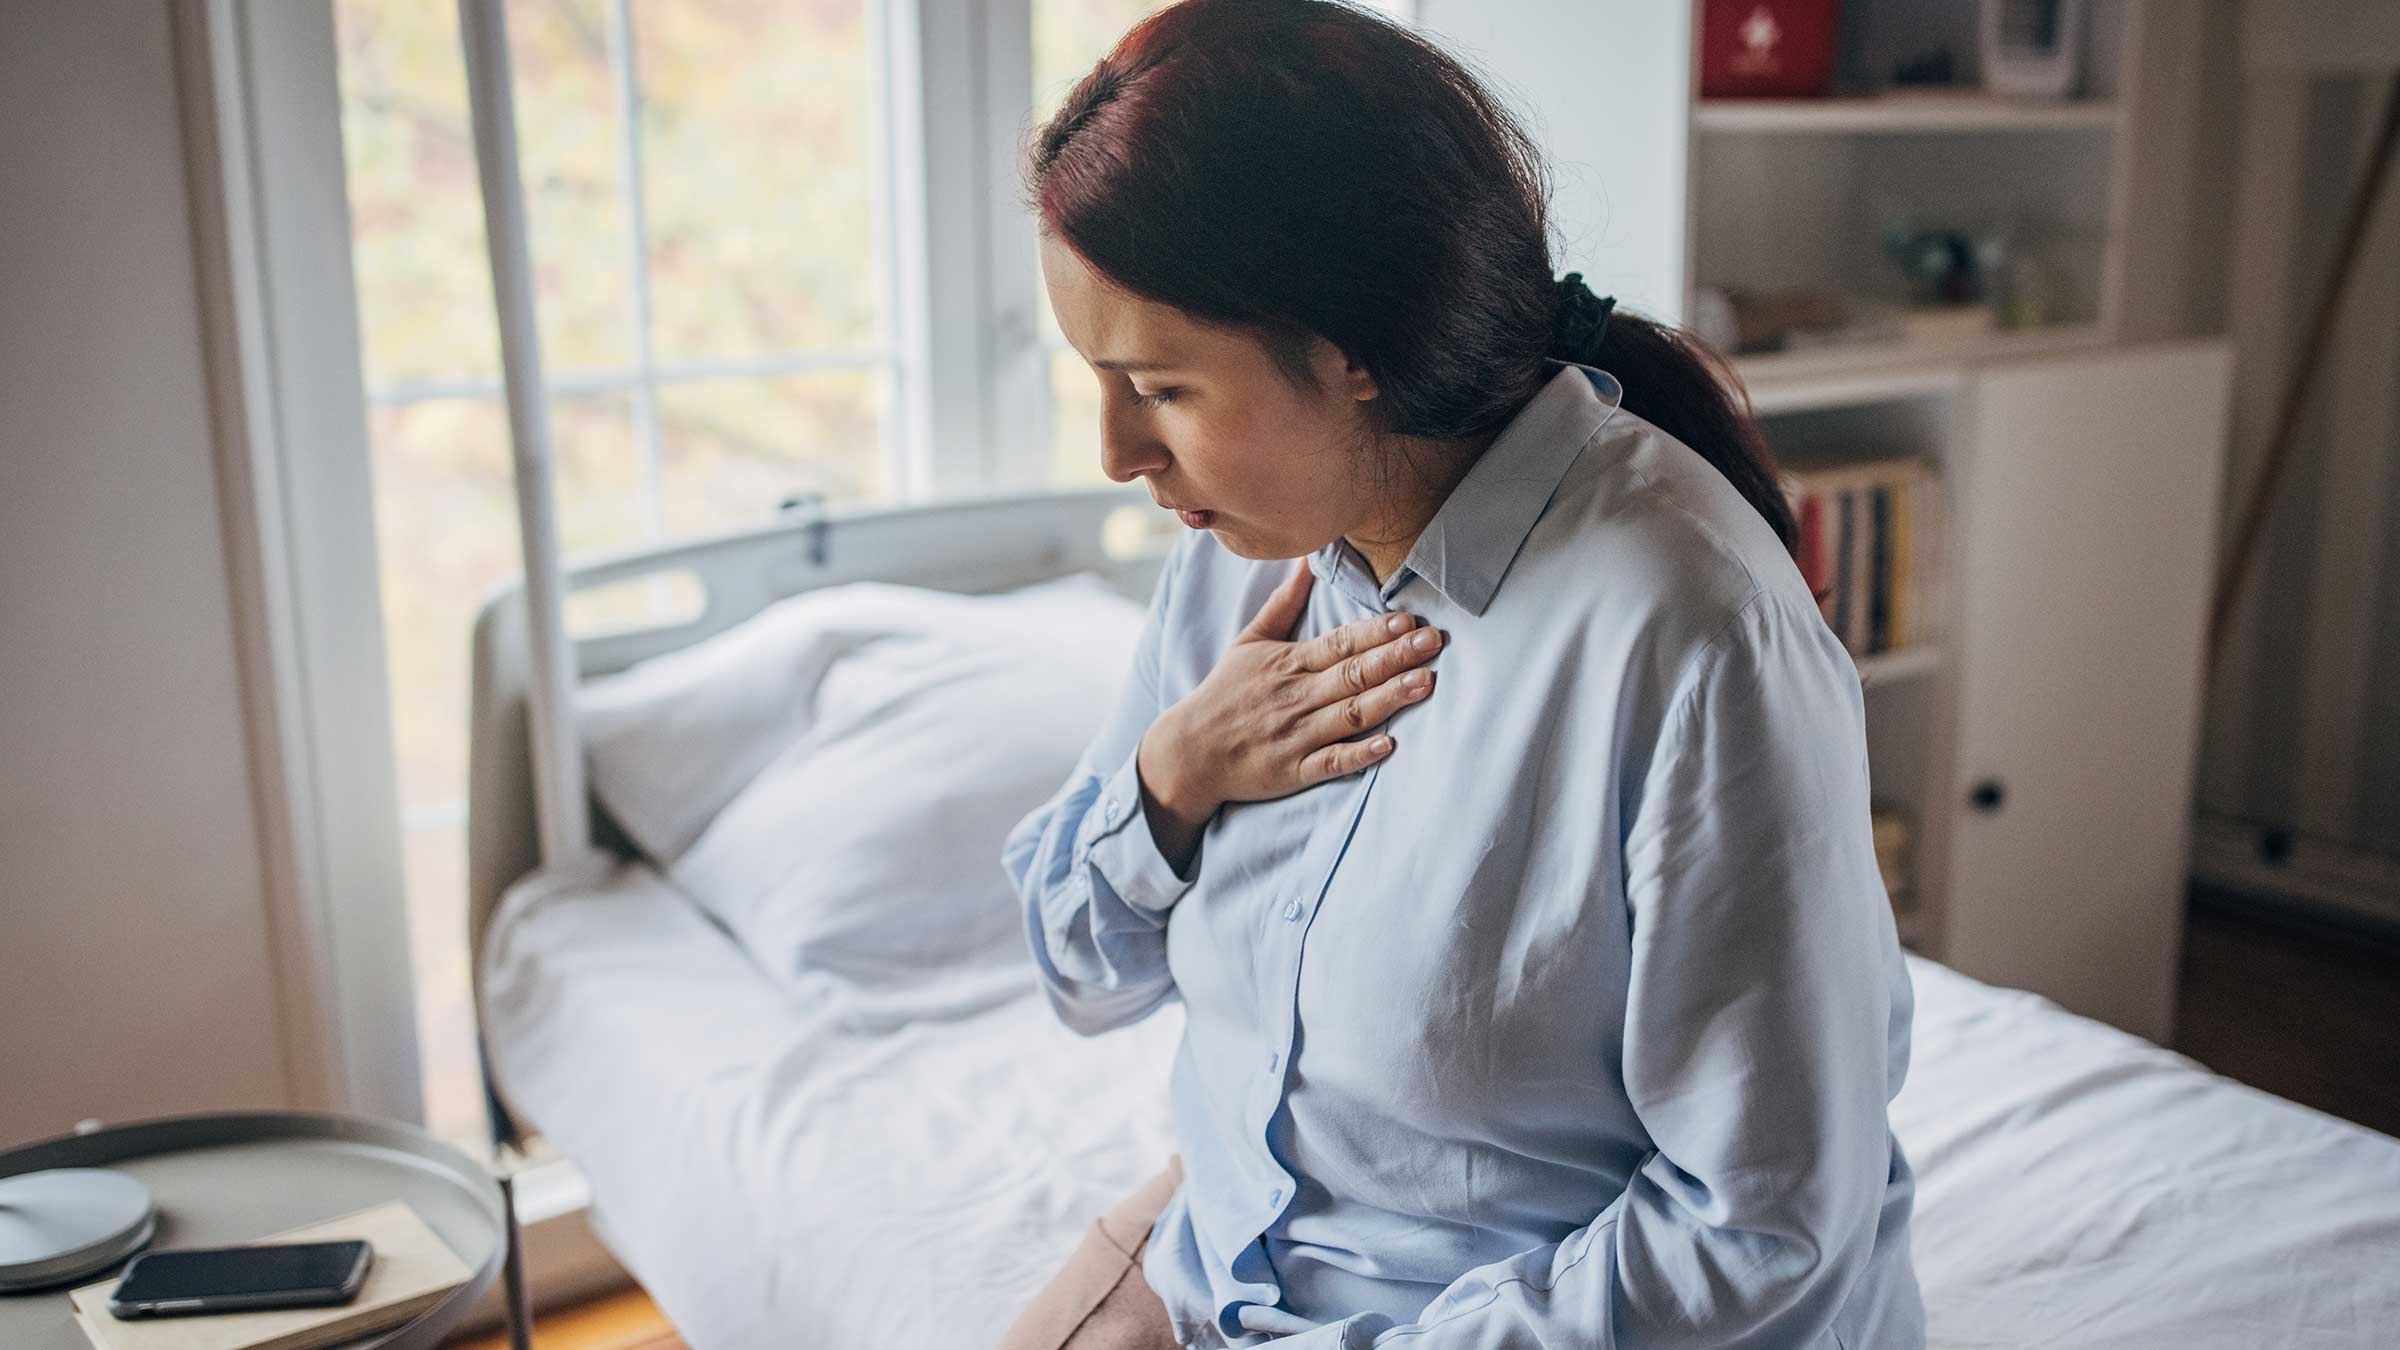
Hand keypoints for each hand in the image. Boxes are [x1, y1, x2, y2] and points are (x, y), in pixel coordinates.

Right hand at [1136, 559, 1443, 865]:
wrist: (1188, 751)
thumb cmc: (1225, 694)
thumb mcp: (1249, 642)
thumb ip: (1284, 603)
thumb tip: (1307, 561)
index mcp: (1289, 663)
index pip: (1339, 643)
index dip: (1375, 632)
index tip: (1408, 620)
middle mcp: (1296, 697)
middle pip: (1352, 674)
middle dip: (1395, 657)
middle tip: (1435, 641)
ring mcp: (1296, 735)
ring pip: (1349, 714)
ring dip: (1389, 699)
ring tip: (1426, 683)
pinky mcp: (1293, 771)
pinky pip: (1330, 763)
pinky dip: (1358, 755)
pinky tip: (1388, 745)